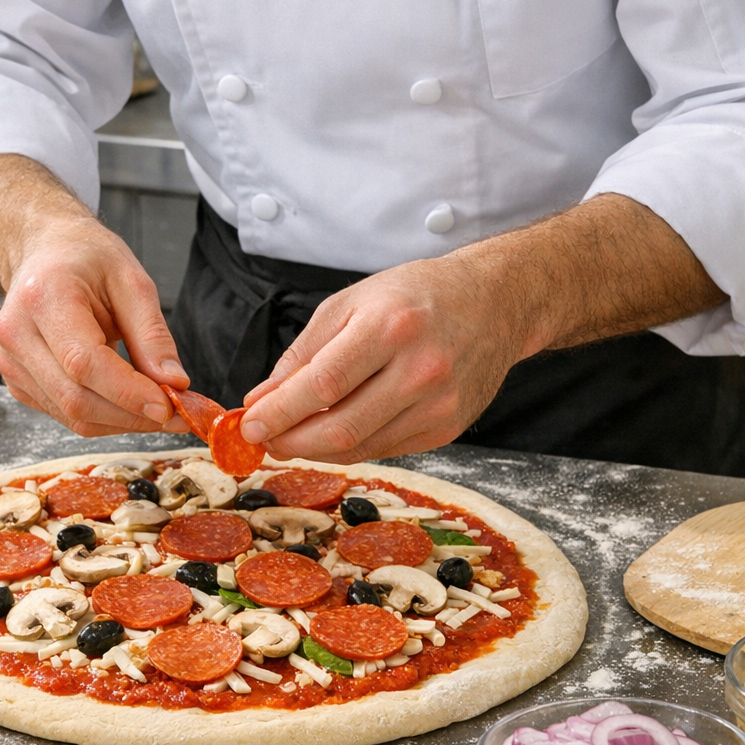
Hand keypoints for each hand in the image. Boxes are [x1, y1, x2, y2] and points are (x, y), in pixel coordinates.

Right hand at [0, 219, 190, 435]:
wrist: (45, 253)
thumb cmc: (87, 260)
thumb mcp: (132, 281)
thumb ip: (152, 335)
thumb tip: (173, 384)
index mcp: (44, 296)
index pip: (84, 362)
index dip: (128, 393)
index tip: (169, 407)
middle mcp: (16, 332)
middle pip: (75, 397)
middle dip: (131, 415)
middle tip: (175, 415)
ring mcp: (9, 360)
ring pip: (71, 414)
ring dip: (120, 421)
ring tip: (156, 407)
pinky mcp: (16, 379)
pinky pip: (64, 413)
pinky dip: (102, 416)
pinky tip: (125, 401)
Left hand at [237, 194, 726, 461]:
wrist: (496, 303)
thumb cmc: (417, 295)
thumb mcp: (350, 304)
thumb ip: (303, 354)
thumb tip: (261, 399)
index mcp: (390, 326)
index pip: (322, 386)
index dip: (279, 413)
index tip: (247, 424)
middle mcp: (420, 369)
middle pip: (340, 428)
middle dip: (290, 441)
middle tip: (262, 439)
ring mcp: (439, 404)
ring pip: (360, 446)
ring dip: (315, 448)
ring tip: (290, 436)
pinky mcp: (448, 428)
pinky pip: (385, 448)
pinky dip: (351, 446)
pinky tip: (333, 433)